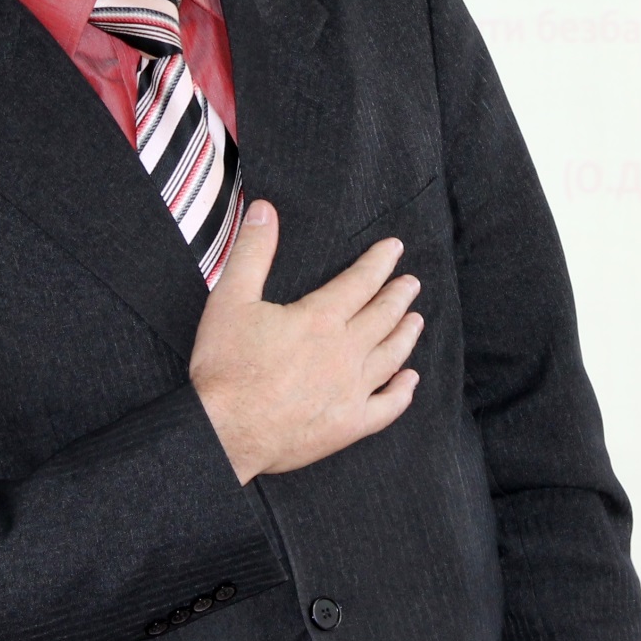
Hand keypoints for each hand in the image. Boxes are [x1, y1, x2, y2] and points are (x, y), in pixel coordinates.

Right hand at [189, 200, 424, 483]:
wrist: (223, 430)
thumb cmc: (225, 366)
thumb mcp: (231, 298)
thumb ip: (252, 252)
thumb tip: (265, 210)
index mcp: (320, 318)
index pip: (361, 281)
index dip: (379, 262)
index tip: (395, 249)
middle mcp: (345, 352)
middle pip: (382, 316)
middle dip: (399, 295)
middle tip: (412, 283)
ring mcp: (351, 390)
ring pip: (391, 356)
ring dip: (406, 335)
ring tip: (417, 320)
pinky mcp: (348, 425)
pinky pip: (387, 407)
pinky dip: (402, 392)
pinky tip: (410, 381)